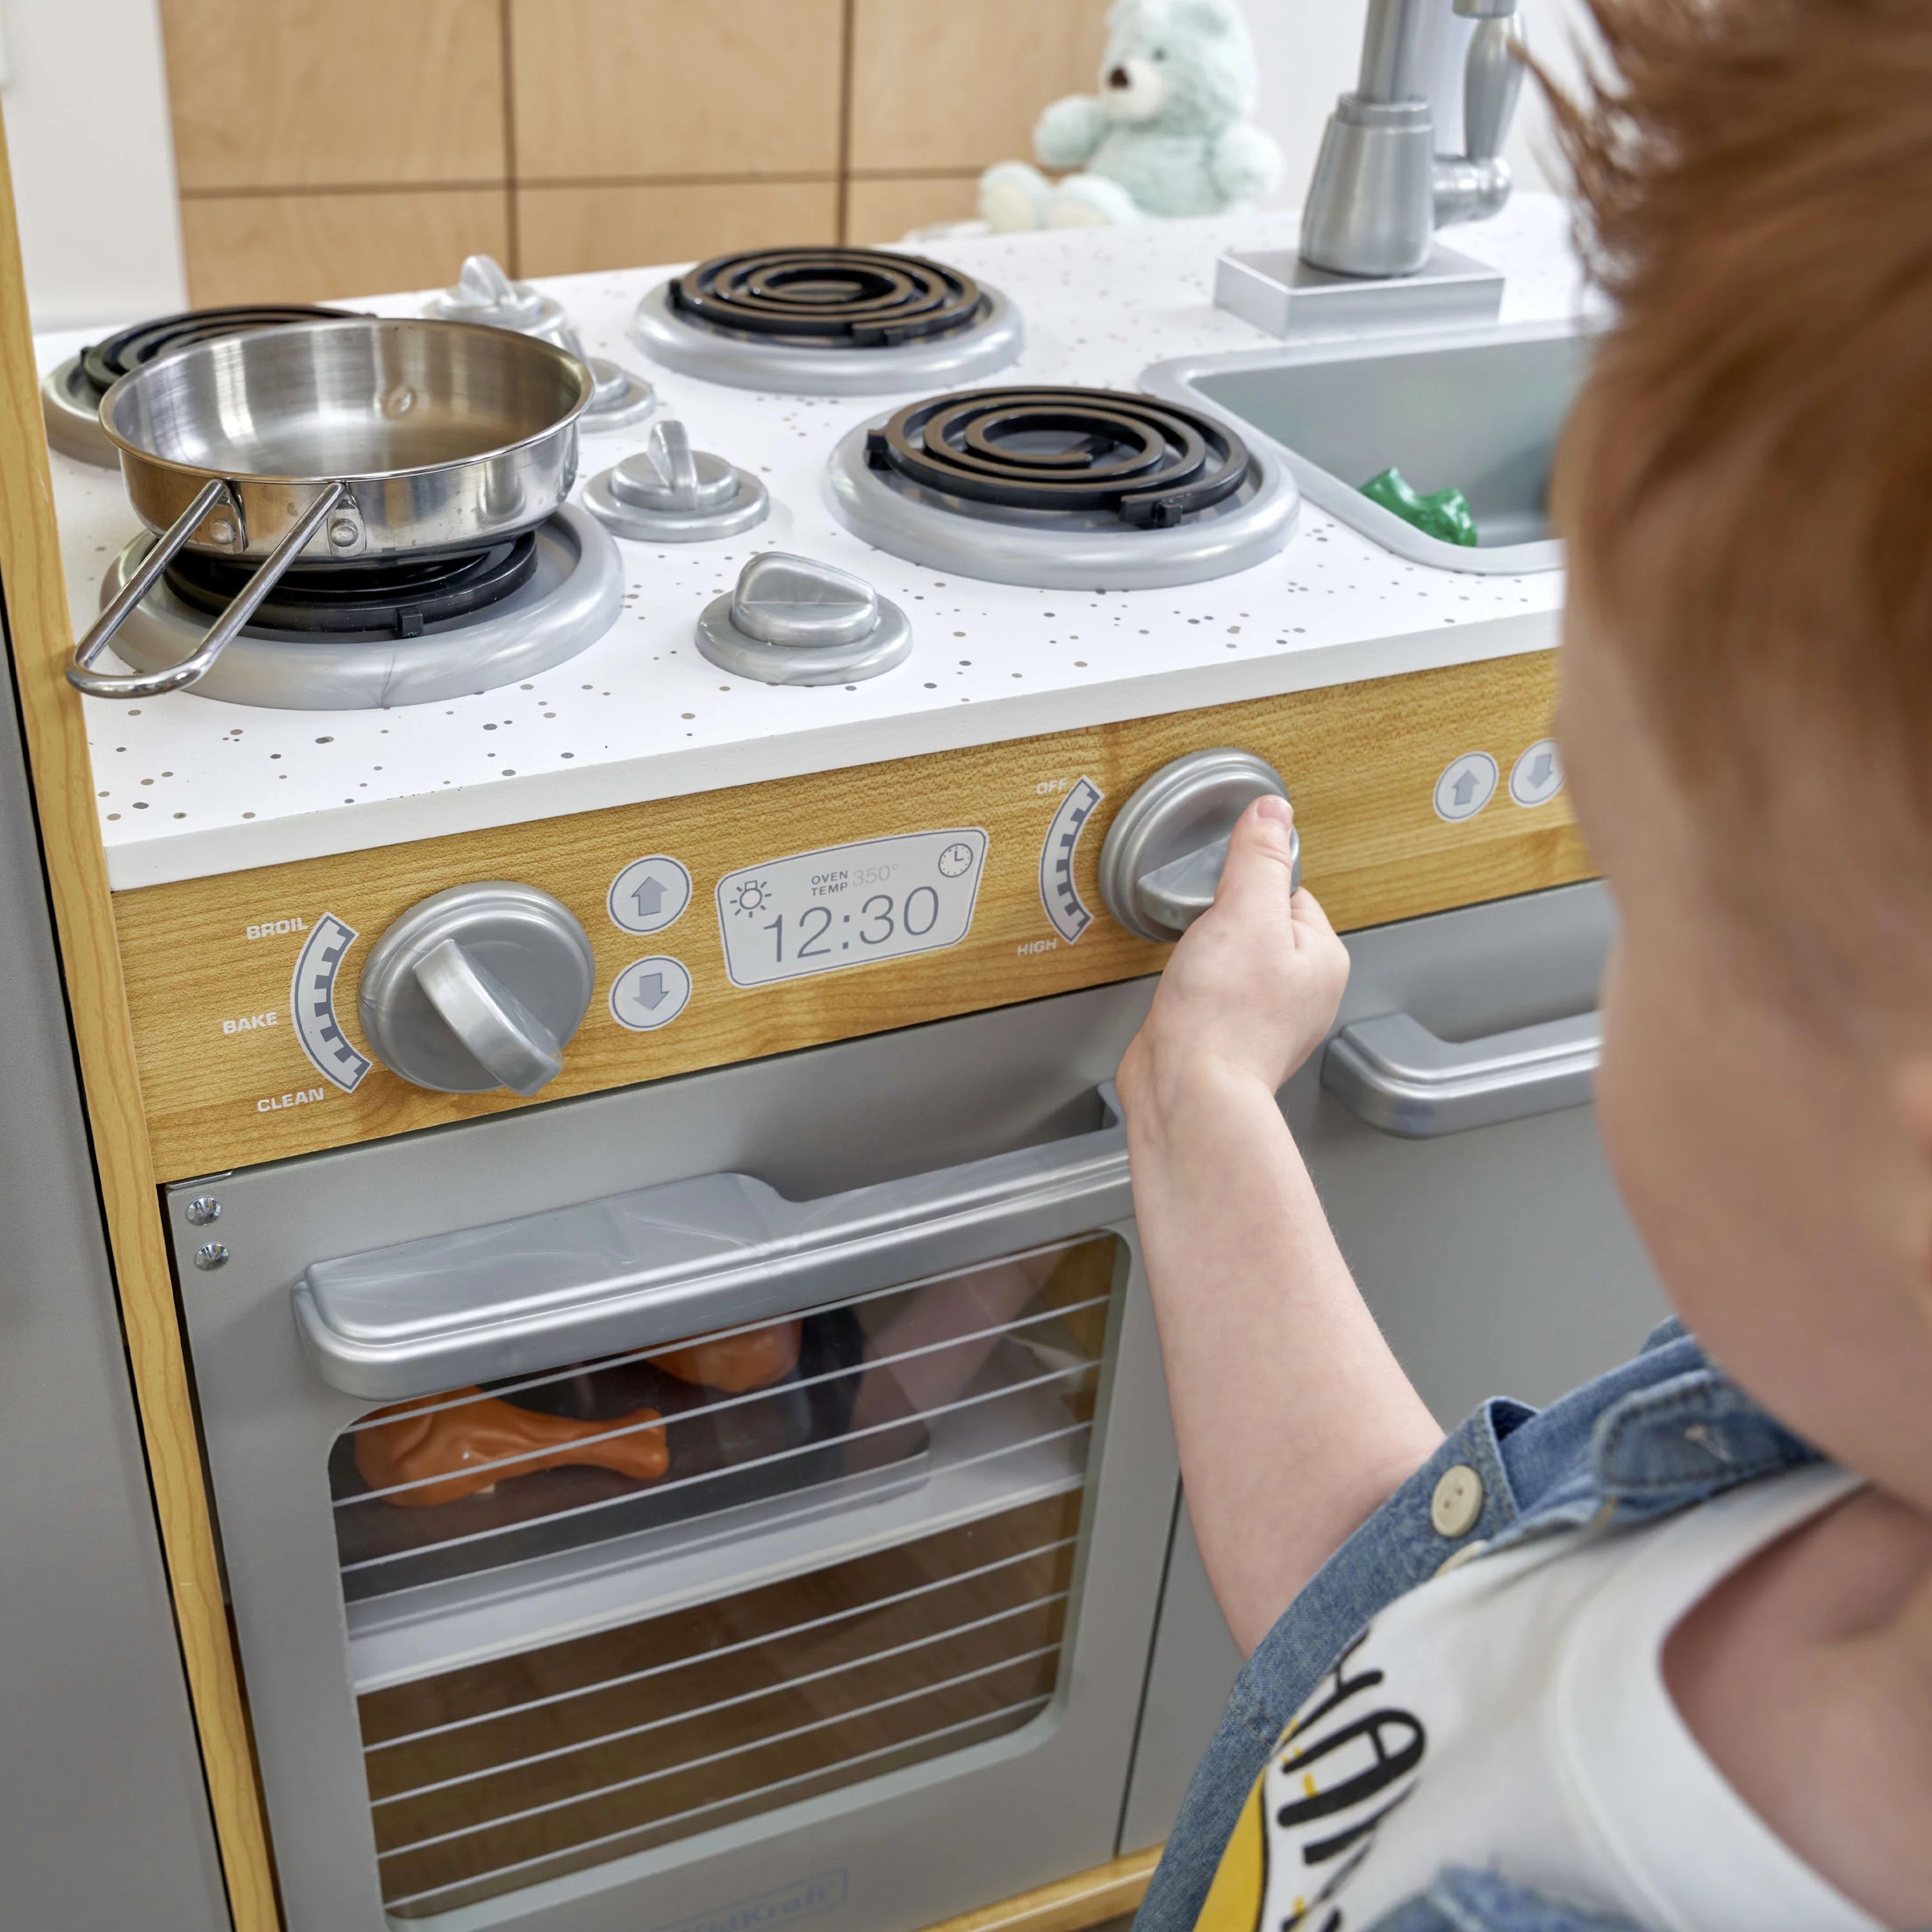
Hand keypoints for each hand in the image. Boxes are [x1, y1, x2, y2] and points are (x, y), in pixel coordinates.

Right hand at [1117, 796, 1349, 1116]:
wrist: (1187, 1093)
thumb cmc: (1222, 1017)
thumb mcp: (1243, 912)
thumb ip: (1259, 858)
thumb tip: (1272, 810)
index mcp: (1323, 958)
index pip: (1289, 890)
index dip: (1247, 886)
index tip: (1222, 898)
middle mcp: (1304, 992)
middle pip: (1257, 924)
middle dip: (1222, 924)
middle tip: (1204, 939)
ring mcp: (1267, 1020)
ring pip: (1232, 960)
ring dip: (1204, 959)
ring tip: (1193, 972)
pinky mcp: (1229, 1040)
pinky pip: (1211, 993)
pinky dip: (1192, 991)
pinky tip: (1181, 998)